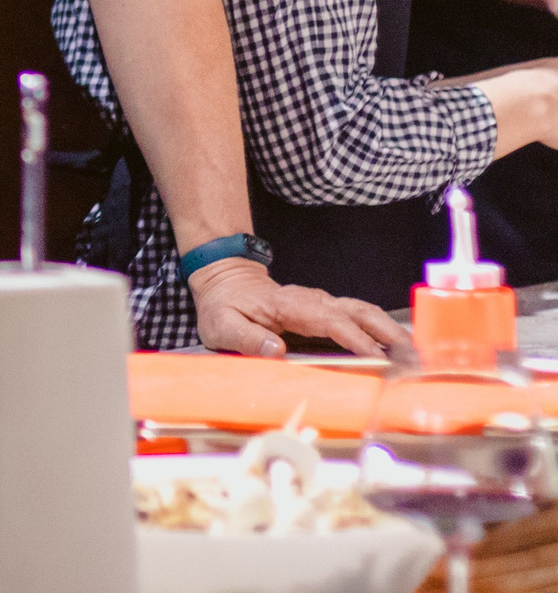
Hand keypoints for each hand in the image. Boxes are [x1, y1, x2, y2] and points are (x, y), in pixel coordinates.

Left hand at [189, 259, 407, 358]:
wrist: (226, 282)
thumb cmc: (225, 306)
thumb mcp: (222, 325)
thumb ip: (246, 338)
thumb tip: (275, 350)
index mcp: (291, 306)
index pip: (331, 322)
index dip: (357, 341)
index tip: (379, 360)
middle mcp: (314, 301)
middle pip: (361, 312)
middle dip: (391, 335)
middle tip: (415, 360)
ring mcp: (324, 304)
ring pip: (367, 312)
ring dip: (394, 333)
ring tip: (418, 358)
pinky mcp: (328, 312)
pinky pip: (362, 319)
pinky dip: (385, 332)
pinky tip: (401, 350)